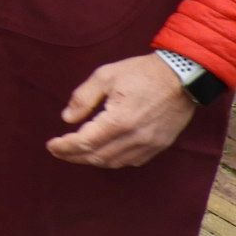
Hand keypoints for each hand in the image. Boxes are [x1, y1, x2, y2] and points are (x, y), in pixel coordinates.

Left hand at [47, 54, 196, 168]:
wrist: (184, 77)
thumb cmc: (142, 73)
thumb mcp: (106, 75)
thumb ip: (83, 98)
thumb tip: (67, 119)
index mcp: (119, 120)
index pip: (84, 142)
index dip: (64, 147)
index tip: (51, 145)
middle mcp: (134, 138)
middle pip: (97, 156)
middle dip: (74, 156)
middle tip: (59, 150)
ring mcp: (149, 145)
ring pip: (113, 162)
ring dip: (92, 160)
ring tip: (76, 152)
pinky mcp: (159, 146)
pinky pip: (131, 161)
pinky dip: (112, 160)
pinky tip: (103, 153)